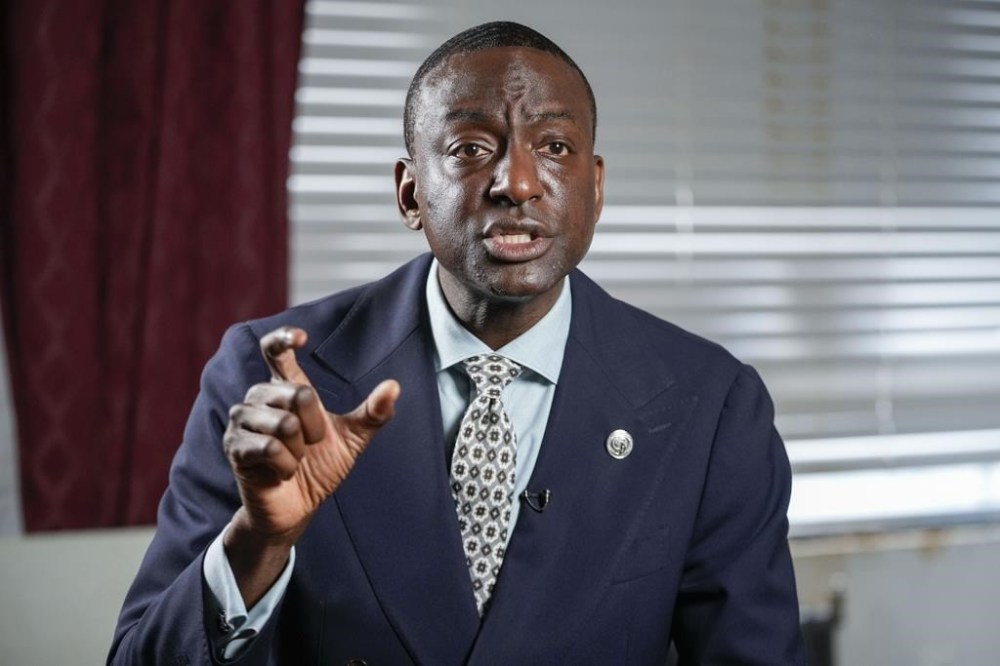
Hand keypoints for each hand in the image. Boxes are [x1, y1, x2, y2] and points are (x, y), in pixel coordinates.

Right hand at [221, 326, 398, 604]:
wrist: (299, 507)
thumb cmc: (320, 468)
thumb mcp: (352, 439)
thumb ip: (373, 414)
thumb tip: (394, 386)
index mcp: (285, 389)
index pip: (274, 352)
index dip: (283, 339)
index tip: (301, 338)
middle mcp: (259, 399)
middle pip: (296, 394)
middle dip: (315, 426)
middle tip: (311, 445)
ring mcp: (243, 422)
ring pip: (283, 423)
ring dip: (299, 450)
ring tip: (295, 460)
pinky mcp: (235, 447)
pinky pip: (270, 448)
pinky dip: (286, 465)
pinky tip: (283, 472)